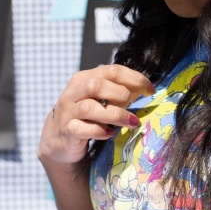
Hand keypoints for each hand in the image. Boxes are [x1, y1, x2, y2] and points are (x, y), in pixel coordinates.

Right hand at [38, 64, 153, 165]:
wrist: (59, 139)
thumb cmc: (87, 116)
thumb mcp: (102, 100)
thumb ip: (120, 92)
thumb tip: (146, 89)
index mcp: (85, 78)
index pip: (111, 71)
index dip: (134, 79)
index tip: (150, 90)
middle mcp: (74, 92)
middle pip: (97, 85)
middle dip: (121, 94)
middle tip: (133, 105)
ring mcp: (68, 112)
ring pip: (90, 108)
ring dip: (115, 115)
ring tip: (132, 122)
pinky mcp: (66, 131)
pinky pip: (81, 129)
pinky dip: (98, 131)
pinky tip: (110, 134)